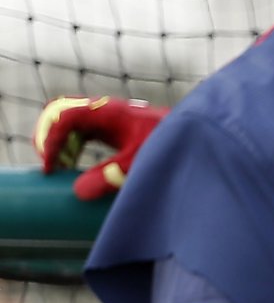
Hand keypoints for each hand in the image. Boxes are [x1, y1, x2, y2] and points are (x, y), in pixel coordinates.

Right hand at [33, 95, 168, 199]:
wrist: (197, 136)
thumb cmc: (172, 145)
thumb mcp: (141, 162)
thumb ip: (113, 175)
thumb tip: (79, 192)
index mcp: (109, 112)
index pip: (64, 116)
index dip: (51, 140)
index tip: (51, 168)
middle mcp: (104, 110)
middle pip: (59, 112)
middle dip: (48, 137)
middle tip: (50, 167)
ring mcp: (107, 117)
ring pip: (67, 121)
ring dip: (58, 142)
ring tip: (59, 169)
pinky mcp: (112, 127)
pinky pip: (80, 130)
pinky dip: (70, 145)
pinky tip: (72, 166)